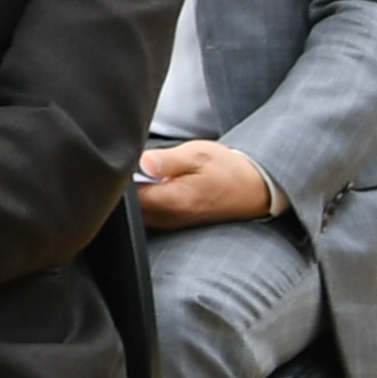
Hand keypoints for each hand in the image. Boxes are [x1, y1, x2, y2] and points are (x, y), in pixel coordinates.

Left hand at [135, 138, 278, 228]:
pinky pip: (150, 213)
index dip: (122, 179)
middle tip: (141, 167)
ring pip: (139, 211)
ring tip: (153, 175)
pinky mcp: (174, 221)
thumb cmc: (228, 170)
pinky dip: (148, 200)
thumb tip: (143, 163)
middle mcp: (169, 218)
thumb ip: (167, 160)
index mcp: (173, 201)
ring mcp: (171, 222)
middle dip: (128, 187)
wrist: (254, 188)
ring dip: (139, 194)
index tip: (128, 164)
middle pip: (131, 206)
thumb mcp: (199, 155)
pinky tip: (159, 184)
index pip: (130, 197)